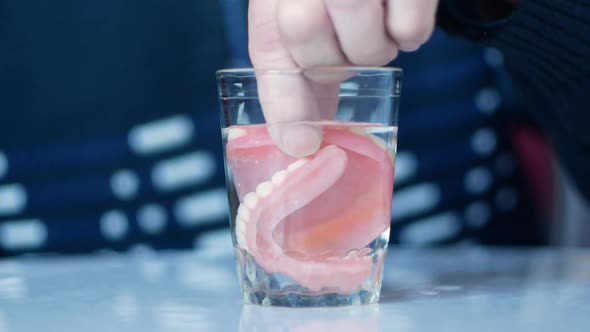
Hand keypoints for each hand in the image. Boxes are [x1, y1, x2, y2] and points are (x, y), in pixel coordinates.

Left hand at [249, 0, 437, 156]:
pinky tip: (402, 11)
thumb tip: (299, 137)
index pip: (267, 44)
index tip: (300, 144)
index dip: (282, 99)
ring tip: (378, 23)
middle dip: (332, 61)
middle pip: (305, 36)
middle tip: (348, 50)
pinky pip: (411, 31)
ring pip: (363, 41)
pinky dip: (410, 34)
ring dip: (375, 49)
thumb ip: (300, 65)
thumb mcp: (309, 11)